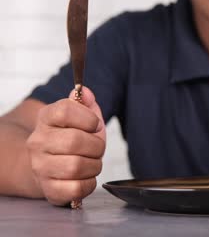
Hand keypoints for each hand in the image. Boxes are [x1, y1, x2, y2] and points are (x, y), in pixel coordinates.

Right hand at [26, 87, 105, 205]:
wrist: (50, 164)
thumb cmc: (71, 138)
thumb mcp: (80, 116)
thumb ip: (85, 102)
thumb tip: (85, 93)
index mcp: (46, 118)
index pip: (66, 110)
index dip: (89, 118)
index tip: (94, 125)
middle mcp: (38, 142)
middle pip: (75, 141)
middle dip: (96, 145)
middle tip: (97, 148)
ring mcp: (40, 167)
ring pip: (76, 166)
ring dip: (94, 165)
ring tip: (92, 162)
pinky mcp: (49, 189)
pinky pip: (76, 189)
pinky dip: (88, 183)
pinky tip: (86, 177)